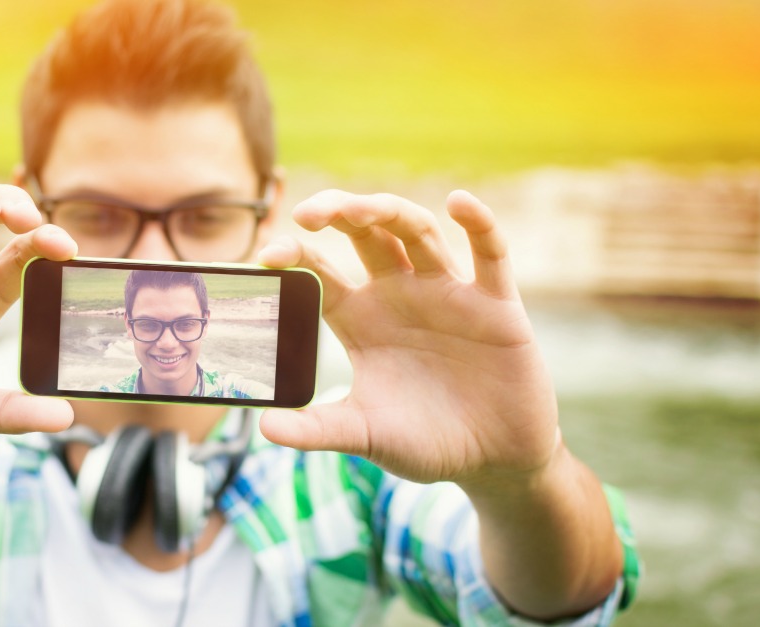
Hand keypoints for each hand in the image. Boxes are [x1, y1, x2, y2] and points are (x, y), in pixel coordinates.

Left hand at [257, 190, 559, 484]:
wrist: (492, 462)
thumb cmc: (425, 442)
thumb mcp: (365, 434)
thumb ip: (318, 428)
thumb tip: (264, 427)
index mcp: (360, 318)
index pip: (321, 271)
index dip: (295, 255)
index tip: (267, 257)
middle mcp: (399, 294)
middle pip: (366, 234)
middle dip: (338, 213)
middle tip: (306, 214)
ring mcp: (447, 293)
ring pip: (417, 232)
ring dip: (389, 212)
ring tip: (359, 209)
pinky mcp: (495, 304)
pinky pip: (490, 253)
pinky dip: (479, 223)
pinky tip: (460, 202)